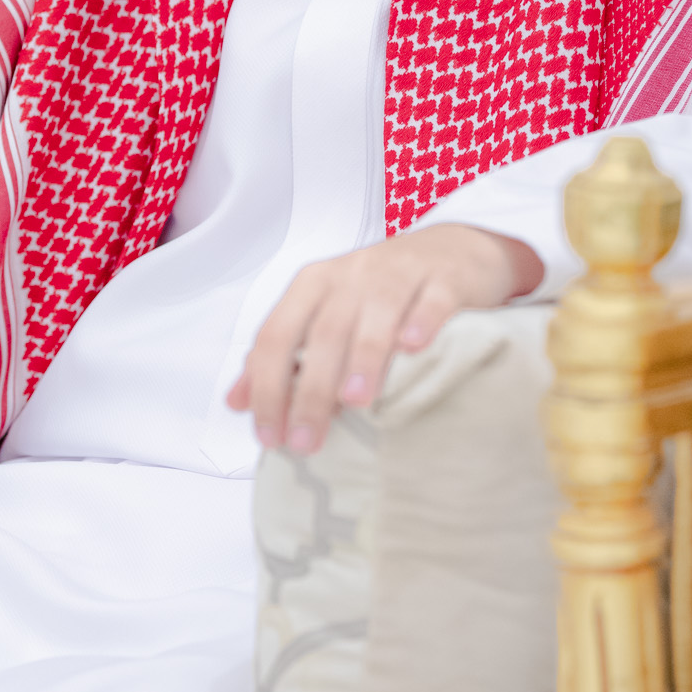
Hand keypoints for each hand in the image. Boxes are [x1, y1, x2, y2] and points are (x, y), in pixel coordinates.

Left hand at [225, 224, 541, 454]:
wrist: (454, 250)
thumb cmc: (380, 292)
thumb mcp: (324, 314)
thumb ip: (281, 356)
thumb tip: (236, 402)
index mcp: (313, 286)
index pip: (276, 335)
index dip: (266, 386)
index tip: (268, 436)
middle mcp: (351, 276)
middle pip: (323, 333)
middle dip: (310, 389)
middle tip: (307, 441)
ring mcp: (399, 274)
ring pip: (376, 315)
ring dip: (363, 357)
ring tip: (355, 401)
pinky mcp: (444, 279)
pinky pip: (432, 300)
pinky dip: (422, 322)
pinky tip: (414, 348)